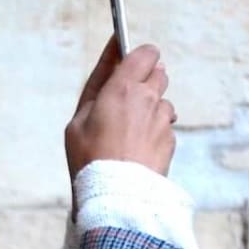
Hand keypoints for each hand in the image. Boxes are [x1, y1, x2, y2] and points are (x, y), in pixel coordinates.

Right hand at [64, 35, 175, 178]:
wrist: (115, 195)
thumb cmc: (90, 157)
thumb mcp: (78, 118)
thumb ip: (99, 84)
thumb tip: (114, 56)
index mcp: (123, 88)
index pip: (145, 53)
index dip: (139, 55)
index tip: (129, 62)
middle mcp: (149, 99)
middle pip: (159, 74)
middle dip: (146, 81)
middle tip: (125, 100)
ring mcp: (163, 121)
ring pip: (163, 102)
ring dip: (151, 110)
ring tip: (129, 132)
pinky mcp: (171, 141)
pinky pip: (165, 127)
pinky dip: (155, 133)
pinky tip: (138, 149)